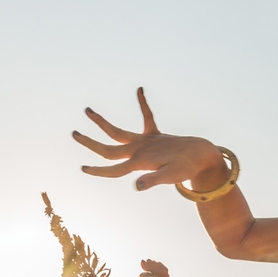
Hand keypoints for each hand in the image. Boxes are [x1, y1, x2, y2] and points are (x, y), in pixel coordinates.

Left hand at [75, 88, 226, 190]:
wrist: (204, 159)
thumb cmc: (188, 168)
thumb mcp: (171, 175)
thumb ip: (154, 179)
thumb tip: (137, 187)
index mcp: (139, 162)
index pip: (113, 168)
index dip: (98, 171)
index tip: (83, 169)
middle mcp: (138, 152)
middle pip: (108, 149)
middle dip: (90, 143)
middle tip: (74, 134)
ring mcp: (146, 144)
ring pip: (118, 133)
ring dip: (102, 123)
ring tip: (88, 111)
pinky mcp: (157, 136)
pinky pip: (146, 117)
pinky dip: (142, 104)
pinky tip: (139, 90)